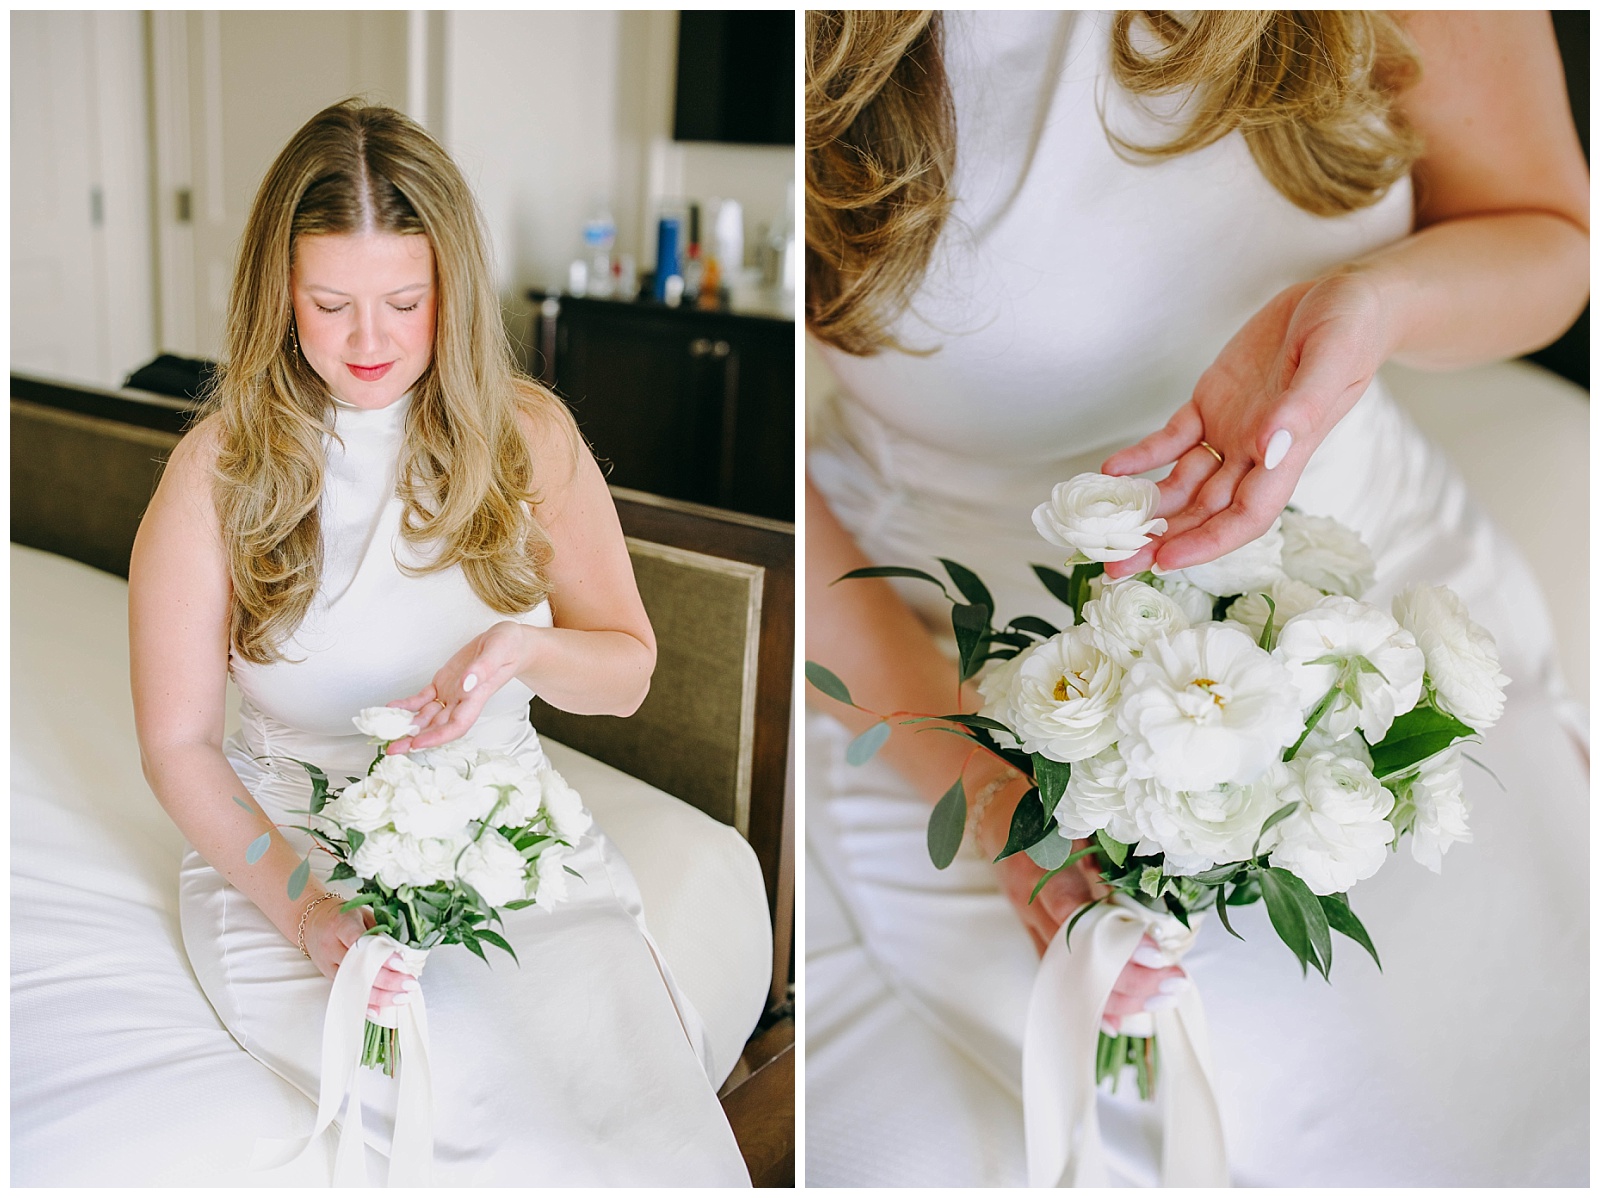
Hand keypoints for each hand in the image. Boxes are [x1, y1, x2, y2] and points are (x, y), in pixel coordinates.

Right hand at [301, 895, 416, 1017]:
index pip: (361, 942)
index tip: (402, 964)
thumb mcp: (363, 914)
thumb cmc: (344, 917)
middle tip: (410, 984)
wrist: (313, 922)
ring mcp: (329, 965)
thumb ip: (380, 930)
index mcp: (341, 925)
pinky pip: (347, 994)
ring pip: (354, 985)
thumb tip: (405, 950)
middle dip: (387, 980)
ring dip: (380, 995)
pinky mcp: (329, 978)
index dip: (381, 955)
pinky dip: (364, 1004)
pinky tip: (379, 1011)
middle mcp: (332, 947)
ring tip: (402, 998)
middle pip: (359, 968)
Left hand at [383, 621, 533, 754]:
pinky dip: (407, 705)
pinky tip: (392, 707)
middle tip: (392, 749)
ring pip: (426, 716)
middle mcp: (462, 701)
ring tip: (385, 731)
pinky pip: (423, 699)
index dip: (437, 737)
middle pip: (437, 727)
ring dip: (407, 725)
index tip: (417, 742)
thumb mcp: (499, 651)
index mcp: (476, 697)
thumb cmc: (510, 646)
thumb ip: (483, 668)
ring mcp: (452, 694)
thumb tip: (466, 684)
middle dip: (414, 739)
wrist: (511, 644)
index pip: (457, 726)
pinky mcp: (444, 684)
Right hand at [974, 777, 1186, 1029]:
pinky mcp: (1031, 933)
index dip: (1115, 940)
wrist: (989, 810)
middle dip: (1128, 978)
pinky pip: (1058, 976)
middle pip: (1077, 956)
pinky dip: (1087, 1000)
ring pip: (1068, 973)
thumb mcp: (1069, 813)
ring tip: (1159, 1002)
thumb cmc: (1035, 806)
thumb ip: (1102, 843)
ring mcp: (1028, 922)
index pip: (1078, 915)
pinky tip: (1115, 1021)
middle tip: (1174, 984)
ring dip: (1115, 995)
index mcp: (1039, 869)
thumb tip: (1152, 874)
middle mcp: (1031, 903)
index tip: (1157, 954)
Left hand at [1101, 269, 1391, 578]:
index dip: (1208, 542)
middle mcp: (1255, 453)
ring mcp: (1231, 432)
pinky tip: (1112, 470)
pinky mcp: (1211, 405)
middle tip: (1114, 567)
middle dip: (1163, 541)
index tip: (1167, 560)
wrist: (1344, 297)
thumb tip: (1269, 448)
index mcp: (1288, 453)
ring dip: (1147, 508)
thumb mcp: (1331, 358)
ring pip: (1183, 485)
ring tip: (1103, 530)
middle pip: (1205, 512)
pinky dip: (1143, 457)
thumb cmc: (1350, 328)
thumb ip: (1302, 405)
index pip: (1247, 516)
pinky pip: (1171, 440)